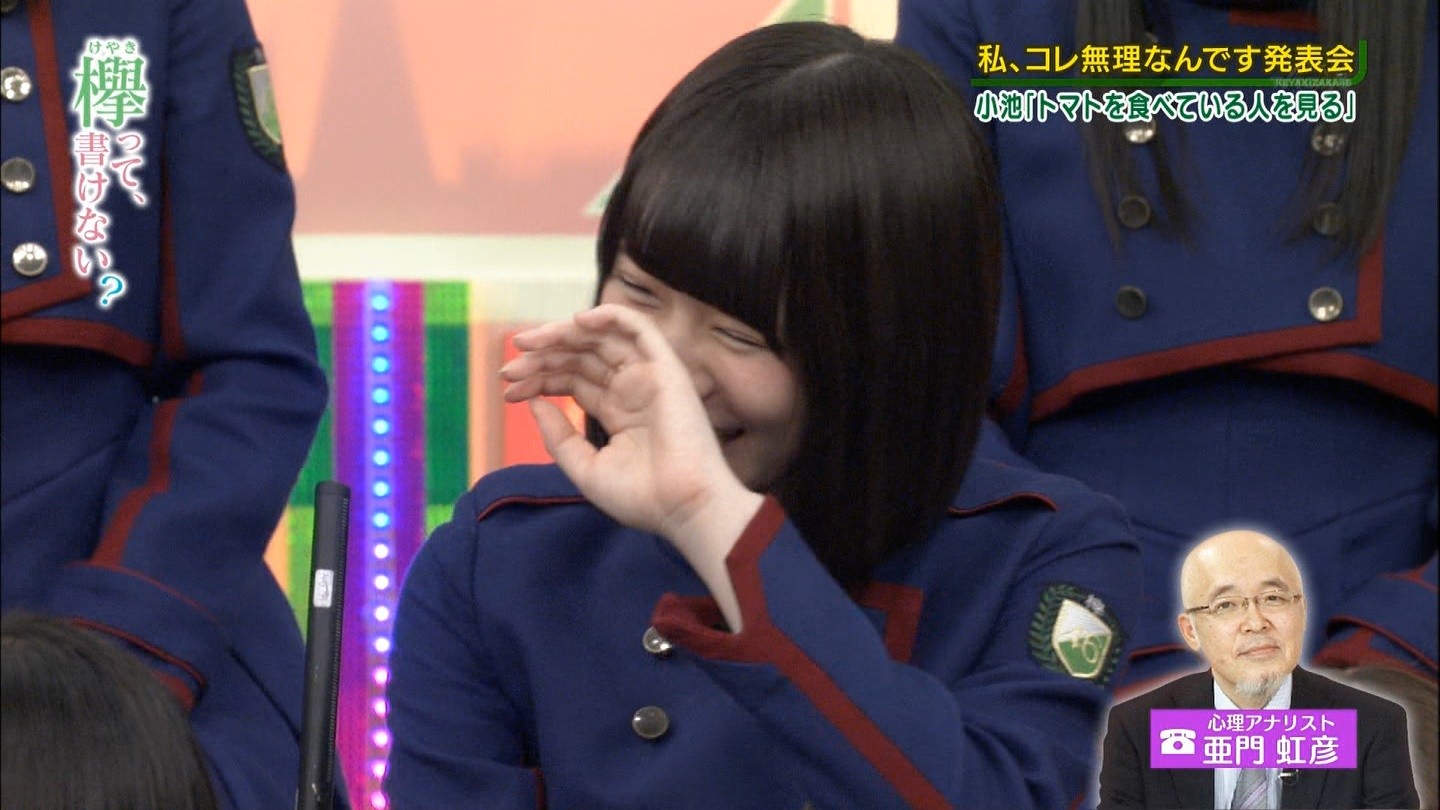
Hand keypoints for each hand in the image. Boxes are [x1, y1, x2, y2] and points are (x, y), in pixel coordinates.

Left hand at [501, 305, 759, 547]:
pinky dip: (609, 316)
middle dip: (542, 357)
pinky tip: (576, 323)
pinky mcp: (666, 368)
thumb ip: (558, 436)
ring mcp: (648, 376)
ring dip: (562, 335)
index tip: (508, 388)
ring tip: (527, 344)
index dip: (539, 377)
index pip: (573, 380)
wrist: (682, 507)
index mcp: (617, 412)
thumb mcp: (585, 468)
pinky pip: (639, 328)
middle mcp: (632, 389)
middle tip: (508, 368)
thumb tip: (533, 402)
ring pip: (601, 339)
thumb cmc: (640, 497)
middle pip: (580, 357)